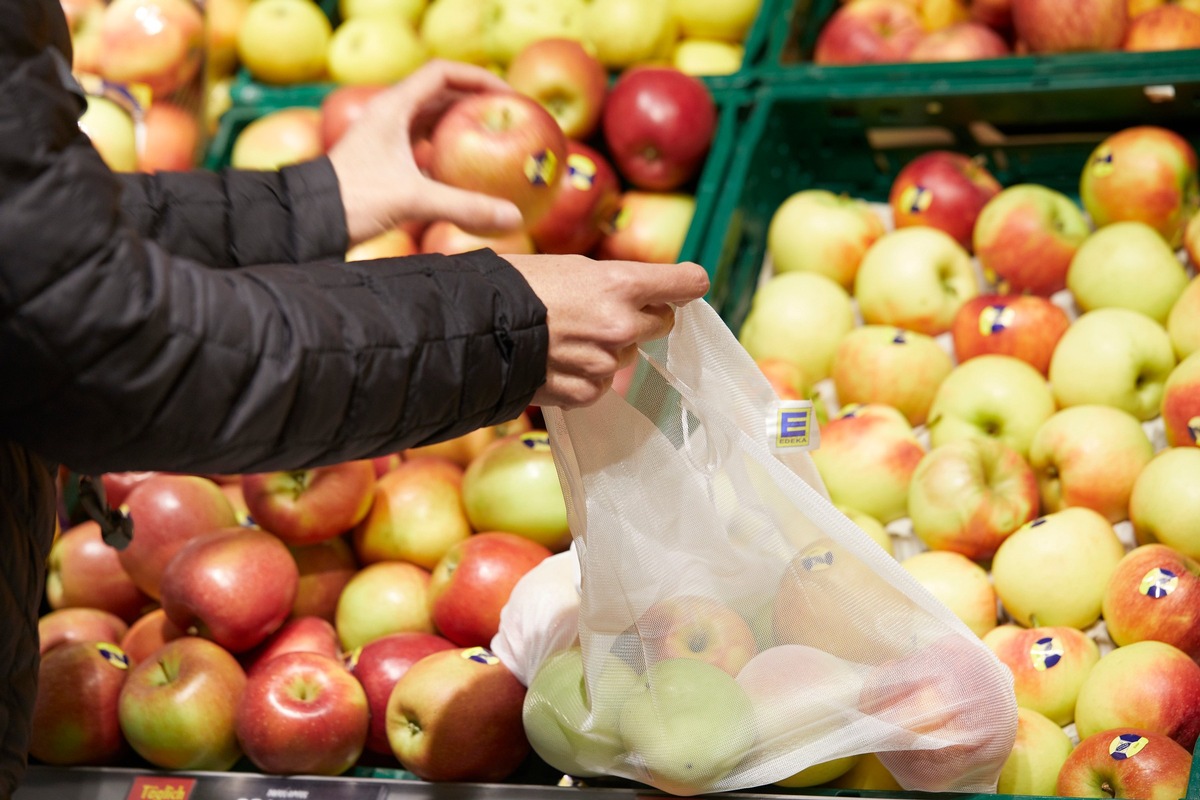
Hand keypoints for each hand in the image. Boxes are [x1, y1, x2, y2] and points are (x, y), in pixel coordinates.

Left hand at [327, 60, 523, 246]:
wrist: (309, 219)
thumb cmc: (354, 200)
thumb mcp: (413, 201)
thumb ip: (464, 207)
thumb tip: (512, 216)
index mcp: (393, 107)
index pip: (441, 73)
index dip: (477, 77)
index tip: (506, 94)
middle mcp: (389, 114)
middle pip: (440, 93)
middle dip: (475, 101)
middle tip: (507, 117)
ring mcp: (385, 135)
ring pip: (431, 118)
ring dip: (461, 124)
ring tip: (492, 138)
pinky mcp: (384, 157)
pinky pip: (422, 143)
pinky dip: (446, 149)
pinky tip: (465, 169)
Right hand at [502, 255, 710, 408]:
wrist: (472, 329)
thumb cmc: (515, 287)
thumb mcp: (571, 268)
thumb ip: (614, 283)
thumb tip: (641, 294)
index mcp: (620, 285)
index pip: (685, 284)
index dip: (687, 284)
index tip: (687, 286)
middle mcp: (621, 325)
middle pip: (662, 323)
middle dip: (643, 316)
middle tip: (606, 310)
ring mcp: (604, 363)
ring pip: (626, 354)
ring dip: (608, 347)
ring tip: (565, 335)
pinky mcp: (585, 392)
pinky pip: (601, 384)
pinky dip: (585, 375)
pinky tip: (556, 360)